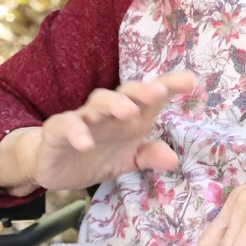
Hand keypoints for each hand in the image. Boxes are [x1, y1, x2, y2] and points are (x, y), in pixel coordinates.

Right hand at [0, 71, 195, 195]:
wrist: (54, 165)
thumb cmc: (96, 155)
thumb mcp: (126, 160)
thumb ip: (148, 156)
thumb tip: (174, 159)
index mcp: (129, 116)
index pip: (151, 97)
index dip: (169, 85)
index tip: (190, 81)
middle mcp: (108, 112)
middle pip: (126, 93)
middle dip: (143, 90)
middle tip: (159, 92)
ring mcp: (83, 118)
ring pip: (98, 102)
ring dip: (114, 104)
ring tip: (129, 112)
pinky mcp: (58, 131)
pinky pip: (66, 126)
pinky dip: (77, 132)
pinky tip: (86, 142)